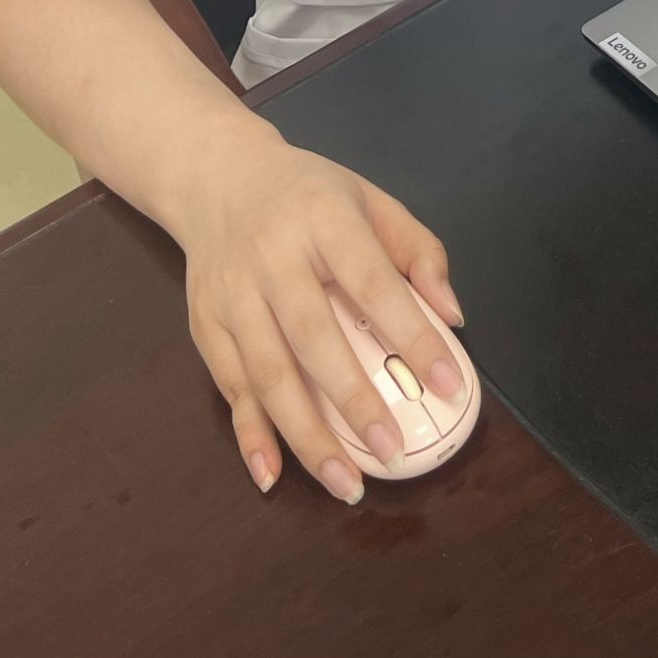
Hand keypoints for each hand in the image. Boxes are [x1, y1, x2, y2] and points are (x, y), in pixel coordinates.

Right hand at [177, 129, 465, 502]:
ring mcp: (232, 294)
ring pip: (268, 374)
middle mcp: (273, 257)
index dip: (414, 336)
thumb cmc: (310, 195)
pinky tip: (272, 472)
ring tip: (345, 482)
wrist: (217, 176)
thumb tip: (453, 316)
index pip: (375, 284)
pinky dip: (250, 433)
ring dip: (306, 435)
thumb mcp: (372, 200)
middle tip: (391, 449)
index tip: (448, 383)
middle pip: (313, 338)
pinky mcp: (204, 323)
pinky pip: (229, 386)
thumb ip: (419, 251)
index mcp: (324, 219)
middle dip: (354, 400)